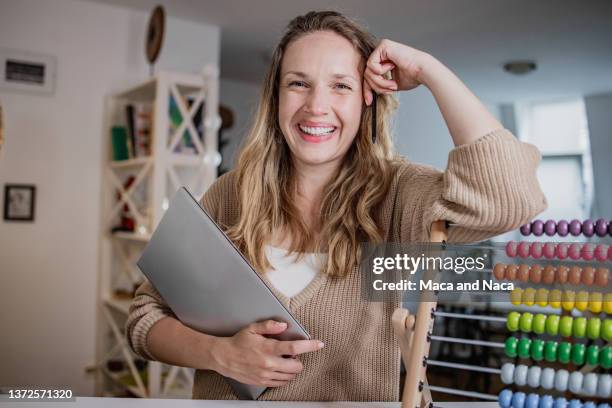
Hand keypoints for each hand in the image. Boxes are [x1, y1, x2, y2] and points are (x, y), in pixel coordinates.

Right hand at [208, 320, 323, 386]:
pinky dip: (285, 377)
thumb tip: (284, 325)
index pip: (294, 348)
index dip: (310, 346)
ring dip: (292, 369)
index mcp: (268, 348)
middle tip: (292, 354)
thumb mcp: (252, 328)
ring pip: (290, 376)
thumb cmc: (238, 342)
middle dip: (299, 360)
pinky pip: (281, 383)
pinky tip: (280, 369)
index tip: (319, 344)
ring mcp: (266, 375)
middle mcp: (268, 363)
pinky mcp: (262, 382)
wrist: (223, 357)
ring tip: (284, 361)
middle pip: (296, 366)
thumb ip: (269, 325)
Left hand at [363, 39, 431, 104]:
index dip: (368, 90)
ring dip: (380, 82)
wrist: (423, 71)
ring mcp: (382, 47)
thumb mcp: (390, 84)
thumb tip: (367, 96)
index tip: (369, 101)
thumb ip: (379, 85)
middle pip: (367, 74)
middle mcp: (381, 52)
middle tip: (390, 90)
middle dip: (377, 86)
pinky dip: (381, 71)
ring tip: (393, 83)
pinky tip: (392, 67)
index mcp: (383, 60)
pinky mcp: (383, 45)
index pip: (369, 76)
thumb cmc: (412, 76)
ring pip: (368, 71)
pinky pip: (371, 64)